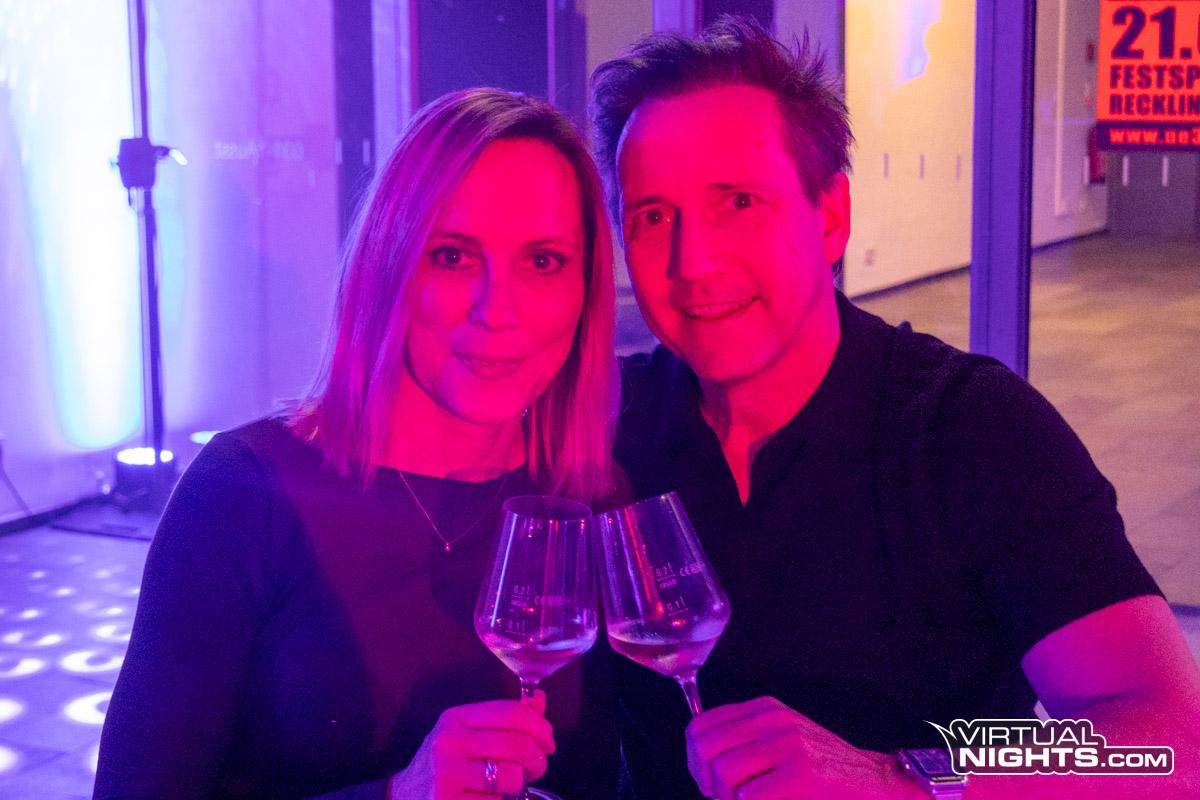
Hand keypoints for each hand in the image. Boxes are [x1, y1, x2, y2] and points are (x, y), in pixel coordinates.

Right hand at [387, 691, 555, 798]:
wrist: (403, 798)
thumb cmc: (444, 766)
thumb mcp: (467, 735)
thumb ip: (504, 718)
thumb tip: (539, 699)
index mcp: (455, 718)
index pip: (511, 712)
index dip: (540, 726)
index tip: (548, 742)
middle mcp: (447, 742)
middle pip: (517, 743)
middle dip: (538, 759)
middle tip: (538, 768)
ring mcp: (445, 775)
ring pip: (512, 776)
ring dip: (521, 784)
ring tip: (513, 786)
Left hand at [686, 696, 922, 799]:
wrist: (878, 785)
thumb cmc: (825, 773)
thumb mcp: (782, 742)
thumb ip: (745, 743)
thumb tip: (699, 762)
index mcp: (764, 709)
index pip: (700, 727)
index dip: (695, 761)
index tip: (709, 784)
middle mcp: (774, 720)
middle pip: (705, 749)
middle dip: (705, 783)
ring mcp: (790, 744)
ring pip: (723, 774)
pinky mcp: (803, 774)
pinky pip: (750, 796)